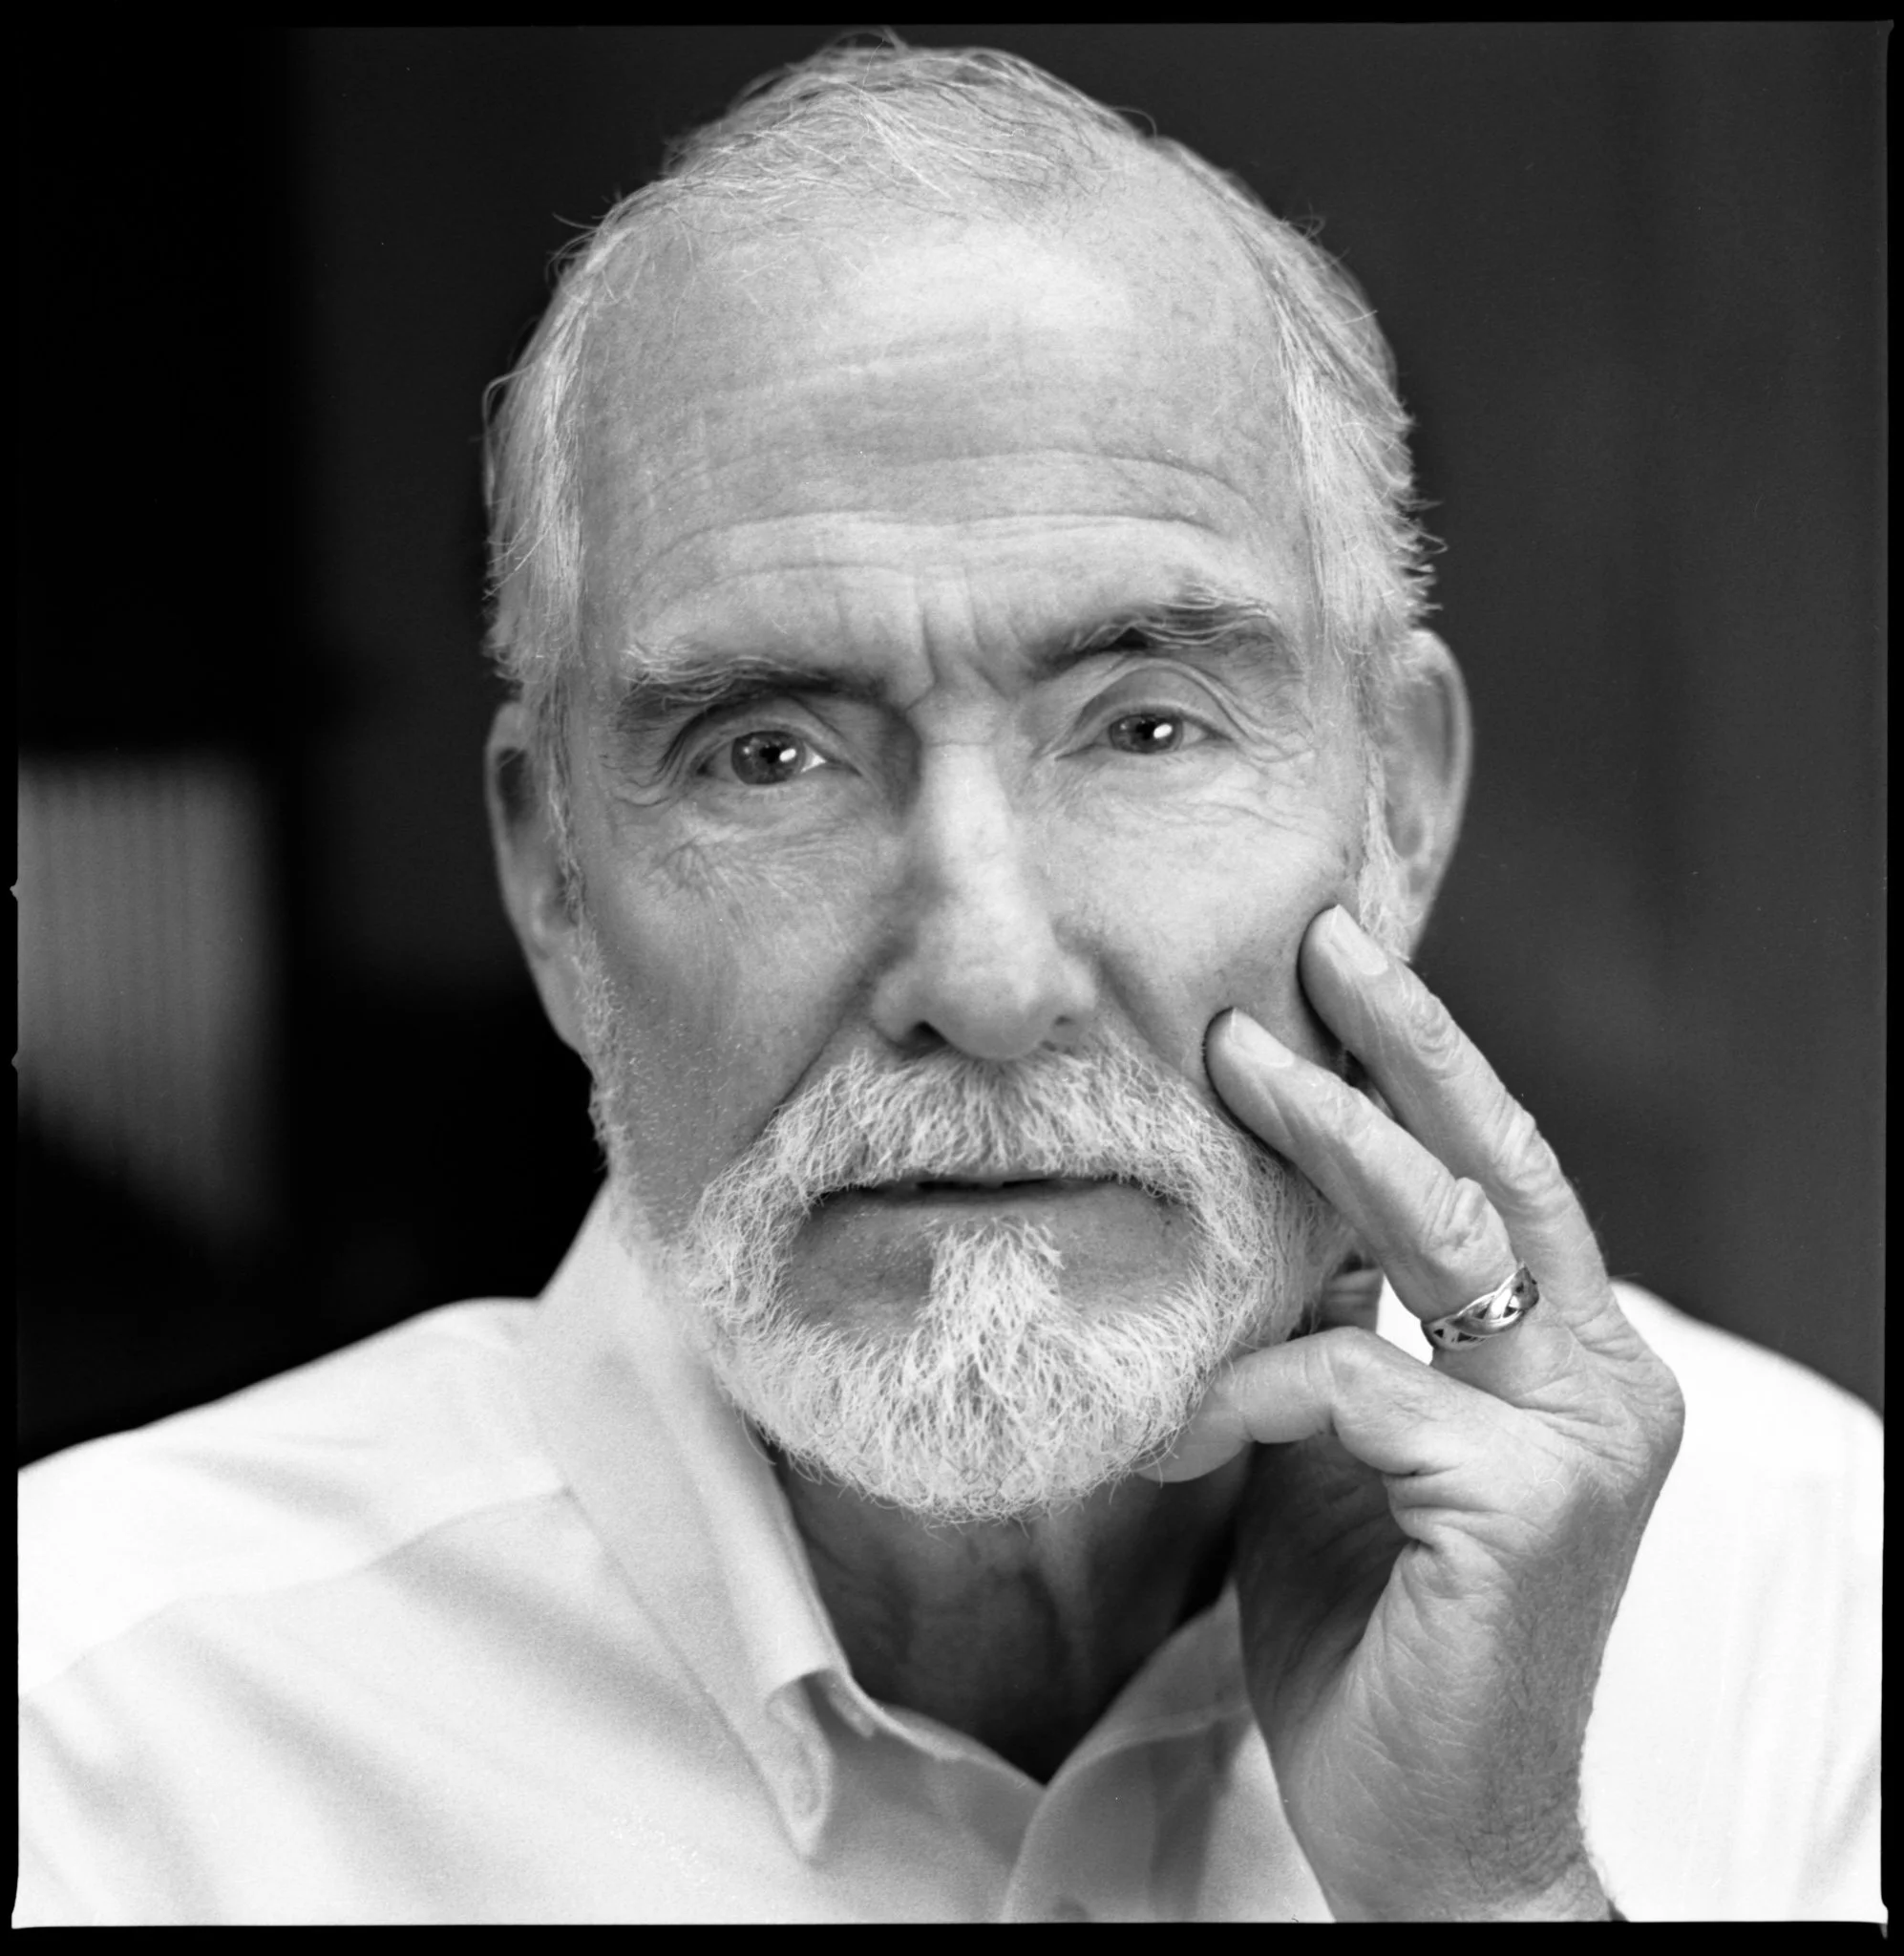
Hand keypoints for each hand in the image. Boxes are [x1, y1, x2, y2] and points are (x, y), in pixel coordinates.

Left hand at [1157, 905, 1682, 1921]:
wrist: (1433, 1845)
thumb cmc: (1378, 1643)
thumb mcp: (1340, 1456)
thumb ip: (1332, 1338)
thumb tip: (1266, 1223)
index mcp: (1564, 1360)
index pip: (1496, 1176)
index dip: (1420, 1065)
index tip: (1331, 969)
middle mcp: (1599, 1380)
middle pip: (1497, 1164)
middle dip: (1400, 1042)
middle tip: (1310, 943)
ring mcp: (1578, 1438)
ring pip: (1442, 1236)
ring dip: (1327, 1139)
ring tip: (1230, 1063)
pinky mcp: (1525, 1505)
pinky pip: (1351, 1385)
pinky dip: (1244, 1385)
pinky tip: (1165, 1423)